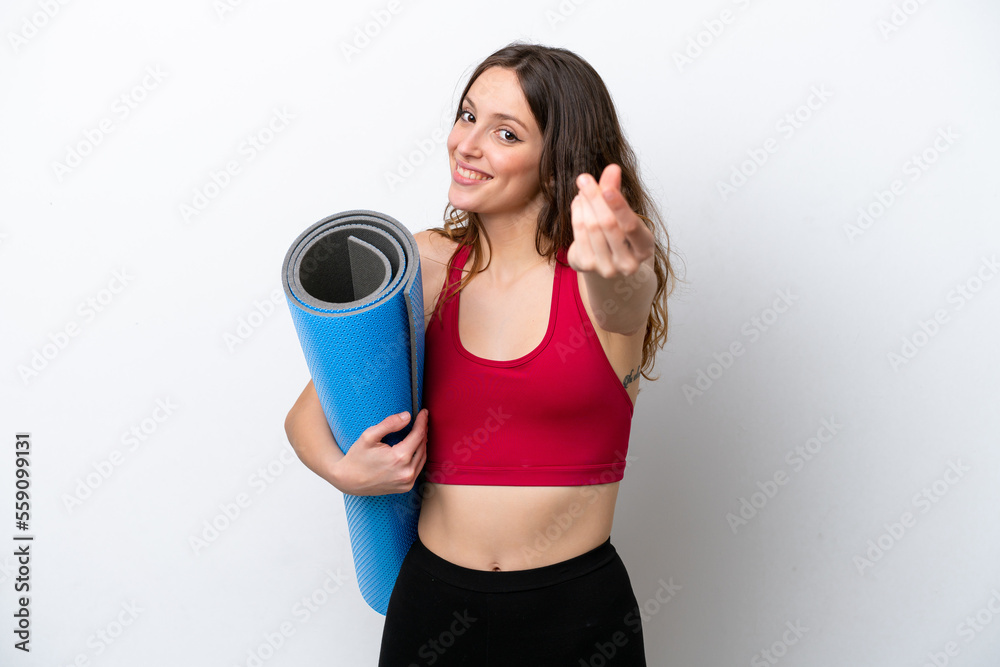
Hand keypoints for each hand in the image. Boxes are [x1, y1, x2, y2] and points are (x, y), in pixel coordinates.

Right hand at [338, 409, 428, 495]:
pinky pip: (418, 468)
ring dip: (422, 443)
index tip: (424, 412)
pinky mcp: (406, 487)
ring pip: (422, 457)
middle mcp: (407, 472)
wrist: (349, 481)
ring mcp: (407, 482)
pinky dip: (418, 456)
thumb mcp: (369, 436)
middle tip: (421, 419)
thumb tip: (407, 416)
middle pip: (422, 445)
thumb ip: (389, 424)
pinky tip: (414, 448)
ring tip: (419, 431)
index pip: (418, 435)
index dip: (422, 421)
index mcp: (399, 458)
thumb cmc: (357, 458)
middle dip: (423, 431)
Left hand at [569, 164, 654, 278]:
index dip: (618, 206)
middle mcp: (627, 263)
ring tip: (584, 188)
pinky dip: (577, 213)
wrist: (607, 260)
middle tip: (584, 178)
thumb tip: (612, 168)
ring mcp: (606, 268)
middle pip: (607, 224)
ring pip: (591, 227)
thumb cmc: (621, 234)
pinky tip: (579, 202)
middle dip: (594, 198)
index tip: (607, 188)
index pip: (631, 226)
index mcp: (644, 249)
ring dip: (584, 203)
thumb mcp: (624, 214)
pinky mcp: (587, 266)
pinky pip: (578, 232)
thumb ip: (617, 192)